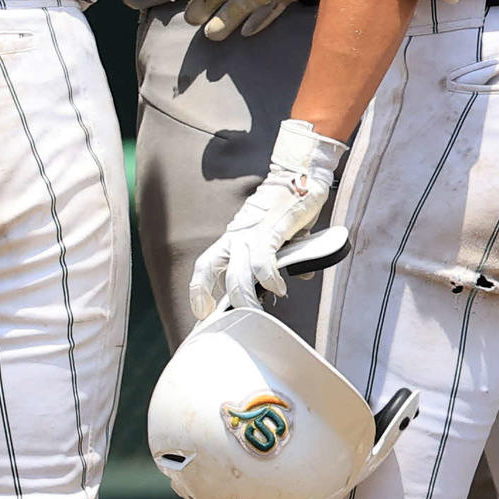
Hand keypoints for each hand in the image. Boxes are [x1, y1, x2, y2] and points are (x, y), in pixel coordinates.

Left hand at [189, 119, 347, 318]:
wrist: (299, 175)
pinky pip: (264, 258)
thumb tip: (290, 281)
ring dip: (245, 296)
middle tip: (229, 322)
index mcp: (233, 240)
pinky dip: (269, 276)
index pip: (205, 265)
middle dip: (220, 301)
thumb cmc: (286, 208)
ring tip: (256, 311)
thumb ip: (279, 261)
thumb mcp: (276, 239)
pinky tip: (278, 289)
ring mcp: (252, 233)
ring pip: (238, 271)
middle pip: (212, 269)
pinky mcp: (272, 229)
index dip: (199, 290)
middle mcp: (236, 237)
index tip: (202, 313)